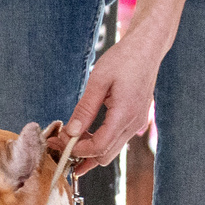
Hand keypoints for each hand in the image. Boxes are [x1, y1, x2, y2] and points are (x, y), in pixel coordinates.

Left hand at [63, 28, 166, 172]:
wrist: (147, 49)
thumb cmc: (123, 59)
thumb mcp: (98, 80)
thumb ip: (85, 108)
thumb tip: (71, 131)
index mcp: (125, 114)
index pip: (99, 147)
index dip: (77, 150)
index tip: (57, 143)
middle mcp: (134, 123)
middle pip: (106, 155)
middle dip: (81, 154)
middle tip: (58, 145)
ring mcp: (137, 122)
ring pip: (111, 149)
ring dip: (89, 149)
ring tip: (66, 140)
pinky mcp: (135, 118)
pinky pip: (115, 138)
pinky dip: (98, 140)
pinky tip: (82, 133)